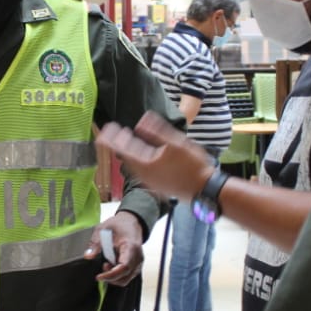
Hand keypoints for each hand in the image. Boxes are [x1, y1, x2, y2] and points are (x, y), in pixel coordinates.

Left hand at [85, 211, 144, 285]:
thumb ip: (95, 243)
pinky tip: (111, 265)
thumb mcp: (103, 229)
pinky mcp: (136, 265)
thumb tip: (88, 256)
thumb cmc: (119, 224)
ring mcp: (138, 262)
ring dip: (114, 277)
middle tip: (101, 267)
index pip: (124, 267)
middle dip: (110, 277)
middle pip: (125, 276)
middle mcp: (137, 256)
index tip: (99, 276)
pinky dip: (118, 275)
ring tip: (106, 264)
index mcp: (131, 246)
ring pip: (126, 279)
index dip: (111, 275)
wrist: (131, 222)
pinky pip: (128, 276)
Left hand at [97, 111, 214, 202]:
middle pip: (125, 157)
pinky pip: (141, 171)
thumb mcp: (176, 143)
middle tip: (111, 132)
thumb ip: (157, 132)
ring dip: (128, 151)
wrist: (204, 189)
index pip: (122, 149)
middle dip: (118, 143)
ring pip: (133, 165)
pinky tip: (141, 154)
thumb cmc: (192, 165)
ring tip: (125, 140)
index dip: (112, 138)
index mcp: (145, 165)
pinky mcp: (157, 186)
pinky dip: (136, 160)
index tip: (105, 128)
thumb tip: (141, 121)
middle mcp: (143, 176)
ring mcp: (150, 183)